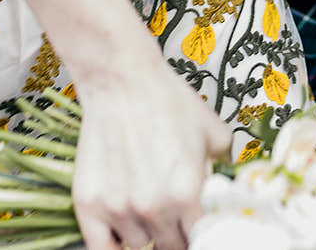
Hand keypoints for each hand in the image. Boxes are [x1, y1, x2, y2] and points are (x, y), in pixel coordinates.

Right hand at [70, 54, 232, 249]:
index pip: (200, 239)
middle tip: (175, 220)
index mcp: (187, 194)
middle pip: (169, 248)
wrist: (123, 81)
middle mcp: (153, 208)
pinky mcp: (88, 205)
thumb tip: (227, 190)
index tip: (198, 230)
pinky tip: (122, 234)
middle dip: (176, 236)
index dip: (202, 236)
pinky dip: (112, 246)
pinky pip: (100, 249)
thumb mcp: (214, 133)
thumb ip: (224, 170)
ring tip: (148, 212)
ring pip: (138, 246)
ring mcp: (118, 209)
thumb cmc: (166, 102)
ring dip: (146, 234)